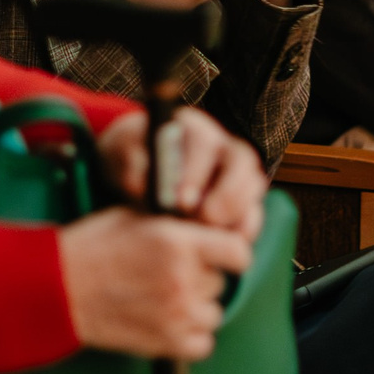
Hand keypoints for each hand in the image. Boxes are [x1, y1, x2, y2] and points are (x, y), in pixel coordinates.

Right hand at [58, 208, 254, 359]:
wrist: (56, 288)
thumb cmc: (91, 247)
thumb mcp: (134, 217)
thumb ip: (175, 225)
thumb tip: (204, 227)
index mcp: (179, 242)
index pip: (238, 251)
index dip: (230, 251)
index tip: (221, 253)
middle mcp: (183, 279)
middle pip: (219, 282)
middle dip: (201, 277)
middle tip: (171, 274)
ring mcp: (176, 315)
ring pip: (213, 313)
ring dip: (196, 307)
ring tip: (167, 299)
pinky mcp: (164, 343)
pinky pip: (203, 344)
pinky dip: (191, 336)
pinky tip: (170, 322)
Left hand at [99, 107, 266, 237]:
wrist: (139, 169)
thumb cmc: (131, 159)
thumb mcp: (121, 156)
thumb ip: (130, 167)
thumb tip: (144, 186)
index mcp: (193, 128)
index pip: (204, 143)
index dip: (196, 173)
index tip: (180, 201)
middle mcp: (222, 146)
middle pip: (242, 163)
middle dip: (226, 194)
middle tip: (203, 219)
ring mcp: (237, 172)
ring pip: (253, 188)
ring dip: (237, 214)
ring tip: (214, 236)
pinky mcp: (242, 198)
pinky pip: (253, 213)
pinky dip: (243, 230)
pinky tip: (223, 245)